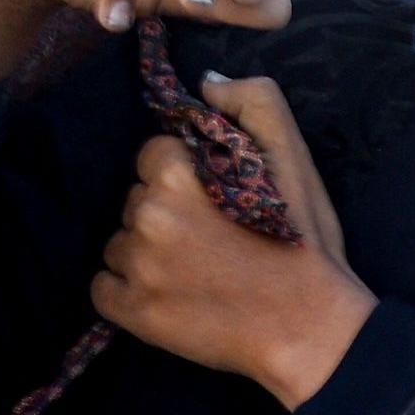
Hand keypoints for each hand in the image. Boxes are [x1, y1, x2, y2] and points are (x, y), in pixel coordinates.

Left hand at [91, 75, 373, 407]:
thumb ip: (253, 101)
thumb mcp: (294, 156)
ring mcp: (136, 267)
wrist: (310, 330)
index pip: (153, 155)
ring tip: (193, 269)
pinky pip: (104, 287)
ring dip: (145, 250)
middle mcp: (148, 217)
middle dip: (163, 211)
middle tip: (209, 236)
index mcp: (177, 175)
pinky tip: (166, 293)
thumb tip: (206, 84)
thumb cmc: (303, 241)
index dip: (182, 173)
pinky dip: (126, 289)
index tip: (211, 197)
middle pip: (136, 199)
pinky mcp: (132, 312)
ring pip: (120, 241)